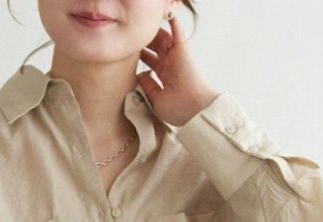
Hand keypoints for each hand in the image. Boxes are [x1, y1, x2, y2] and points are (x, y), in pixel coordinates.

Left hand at [135, 10, 218, 127]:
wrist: (193, 109)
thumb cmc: (177, 109)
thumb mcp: (156, 100)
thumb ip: (147, 86)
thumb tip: (138, 74)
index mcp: (164, 76)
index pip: (150, 61)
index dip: (140, 55)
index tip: (129, 51)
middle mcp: (169, 64)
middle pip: (154, 47)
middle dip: (143, 41)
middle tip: (132, 36)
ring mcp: (176, 56)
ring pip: (162, 38)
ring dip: (152, 31)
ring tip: (142, 24)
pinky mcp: (183, 49)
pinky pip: (177, 30)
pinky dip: (172, 20)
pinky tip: (165, 11)